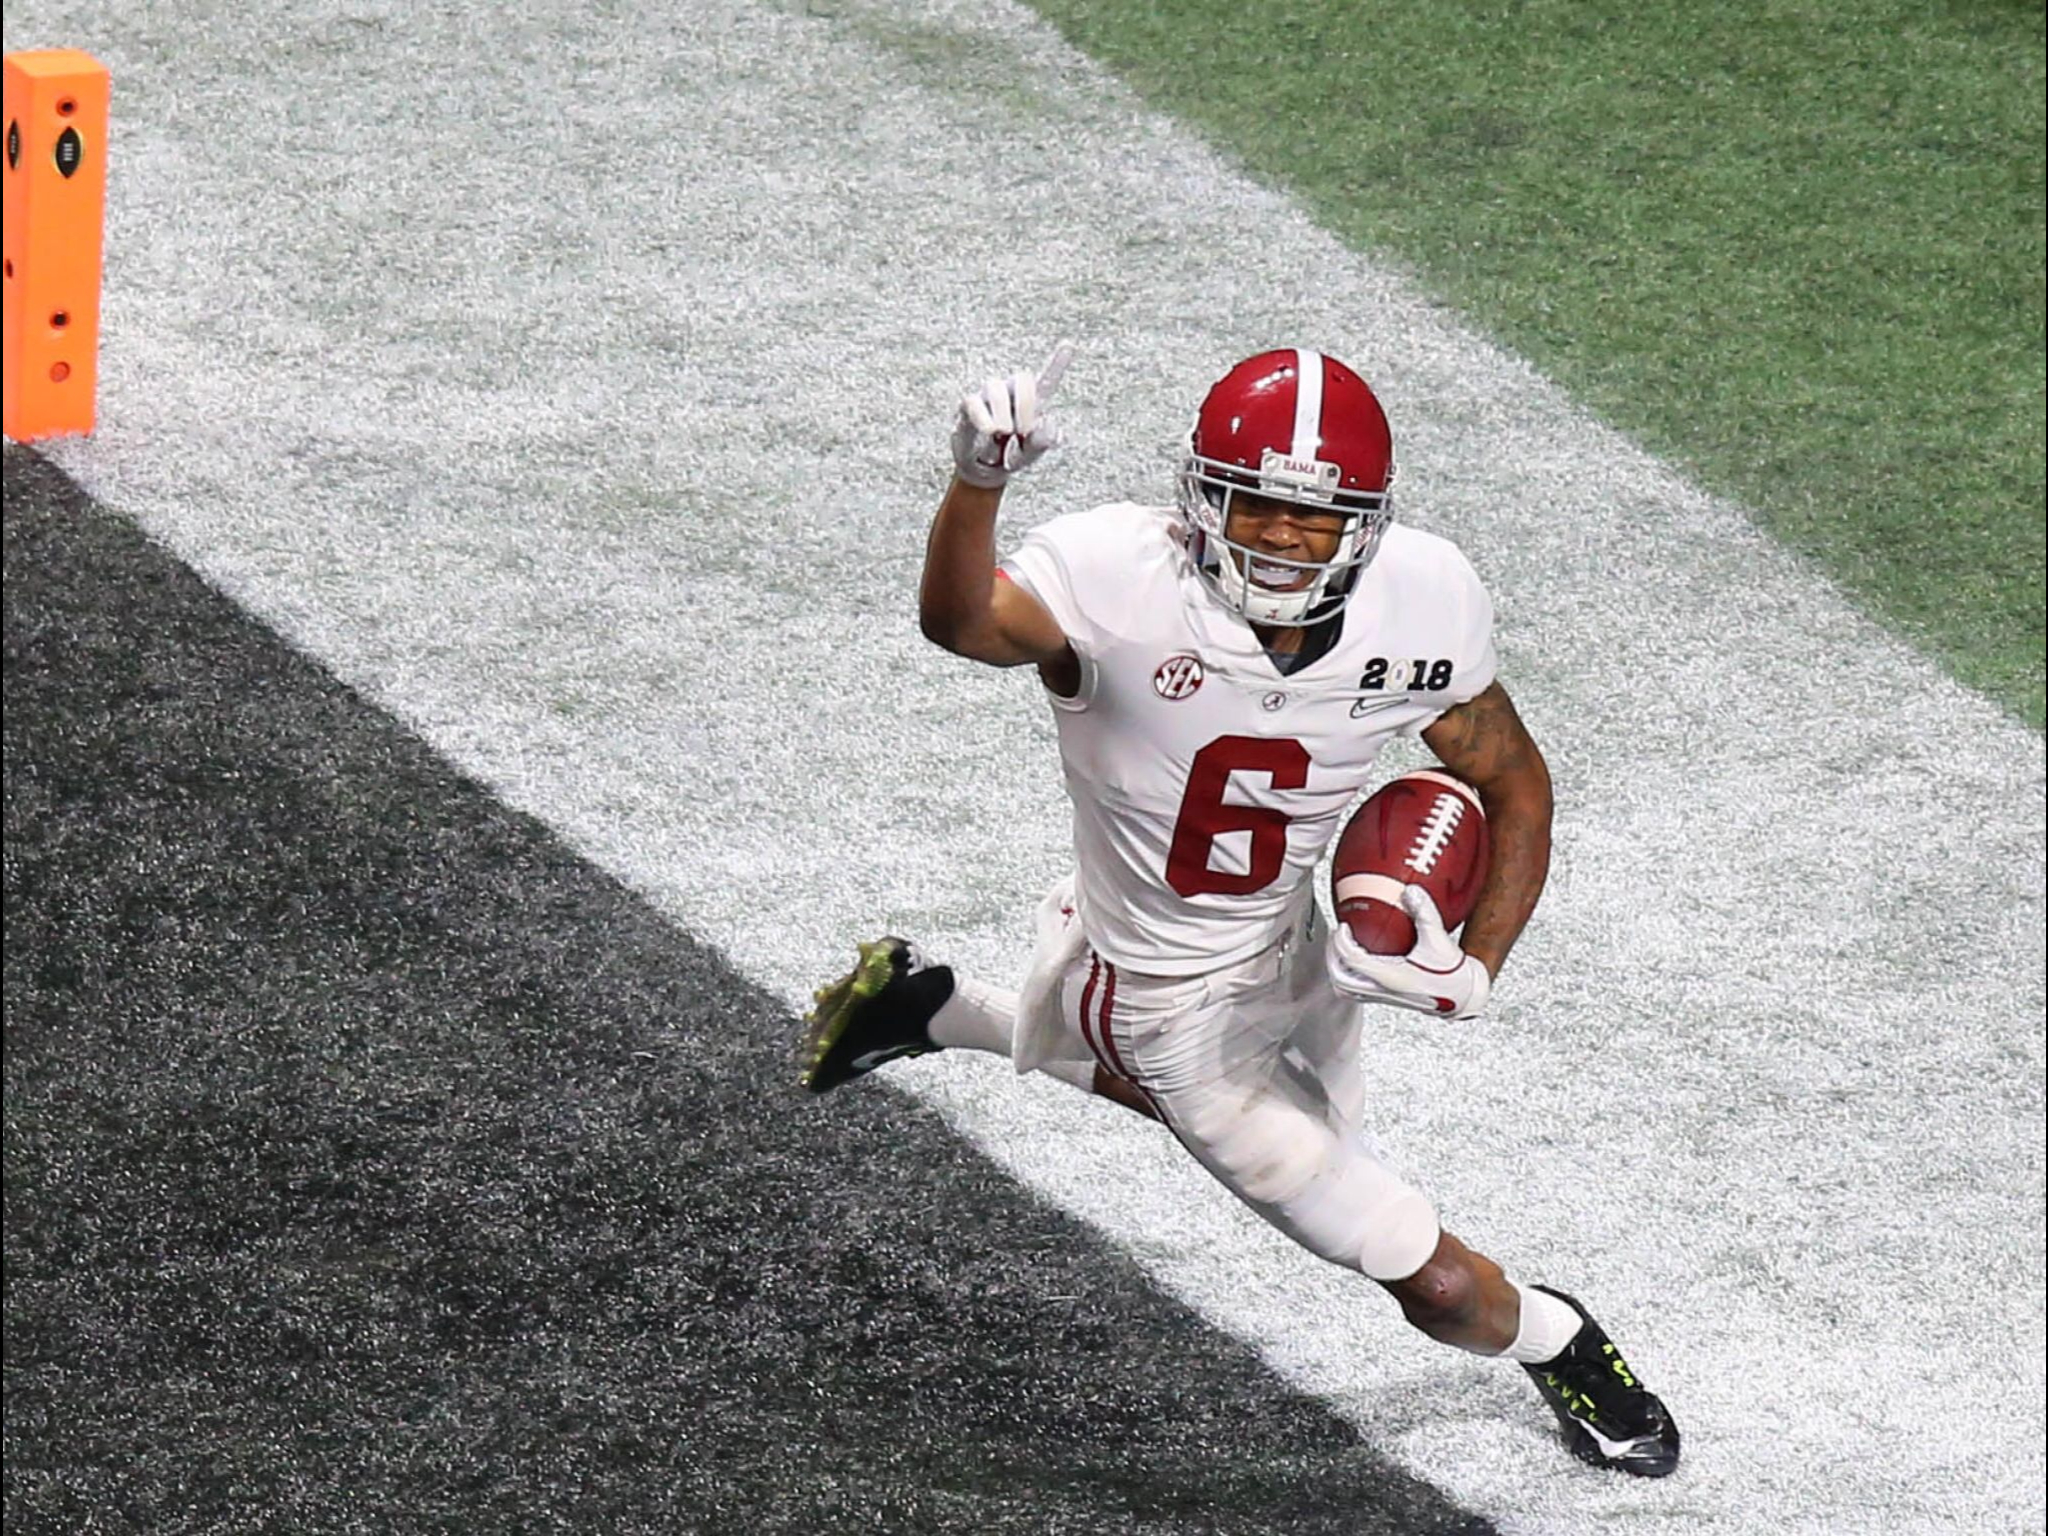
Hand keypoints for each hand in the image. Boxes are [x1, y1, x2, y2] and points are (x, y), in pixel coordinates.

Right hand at [950, 342, 1072, 488]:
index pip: (1047, 380)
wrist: (985, 470)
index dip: (1057, 363)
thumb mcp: (1030, 454)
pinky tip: (990, 431)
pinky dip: (983, 419)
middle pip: (1022, 379)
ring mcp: (989, 396)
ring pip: (996, 389)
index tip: (1068, 344)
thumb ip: (1041, 442)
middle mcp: (1011, 392)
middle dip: (1026, 405)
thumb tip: (1048, 423)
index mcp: (1033, 402)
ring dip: (1003, 415)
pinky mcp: (969, 405)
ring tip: (1003, 433)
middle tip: (1023, 431)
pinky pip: (973, 402)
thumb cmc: (1010, 455)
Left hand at [1327, 886, 1492, 1019]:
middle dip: (1333, 955)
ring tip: (1340, 947)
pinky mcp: (1385, 997)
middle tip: (1337, 935)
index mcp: (1391, 978)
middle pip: (1340, 979)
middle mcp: (1382, 990)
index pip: (1353, 962)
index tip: (1343, 926)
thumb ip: (1425, 913)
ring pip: (1344, 988)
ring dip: (1337, 967)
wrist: (1462, 996)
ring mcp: (1382, 996)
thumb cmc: (1452, 974)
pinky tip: (1356, 958)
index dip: (1342, 943)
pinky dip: (1347, 974)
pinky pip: (1355, 990)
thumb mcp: (1439, 940)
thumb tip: (1410, 891)